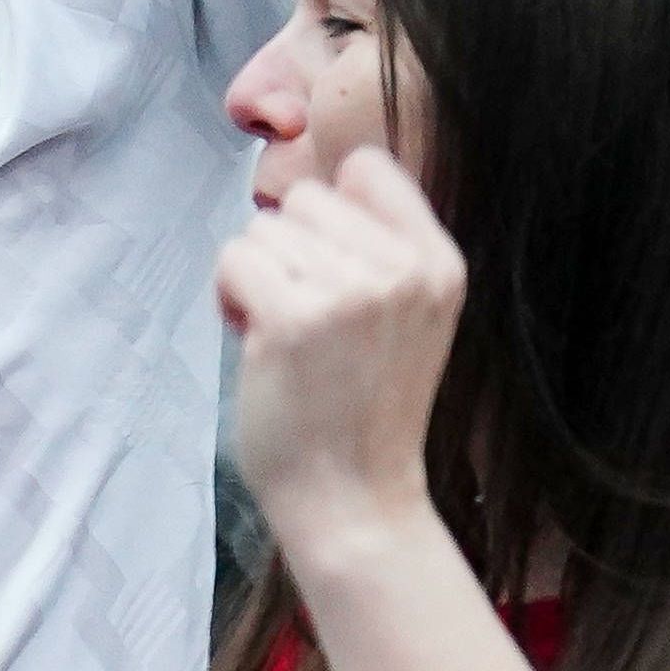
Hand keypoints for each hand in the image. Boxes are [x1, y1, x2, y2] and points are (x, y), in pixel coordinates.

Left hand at [221, 145, 463, 558]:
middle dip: (290, 250)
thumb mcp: (410, 316)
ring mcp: (350, 292)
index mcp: (439, 262)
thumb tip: (315, 188)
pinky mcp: (293, 317)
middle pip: (305, 197)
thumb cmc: (366, 410)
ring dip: (258, 276)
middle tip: (306, 319)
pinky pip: (233, 259)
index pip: (367, 169)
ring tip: (287, 337)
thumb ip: (382, 249)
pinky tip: (258, 346)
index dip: (331, 211)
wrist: (356, 502)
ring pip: (263, 228)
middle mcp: (403, 269)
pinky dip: (230, 298)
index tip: (328, 265)